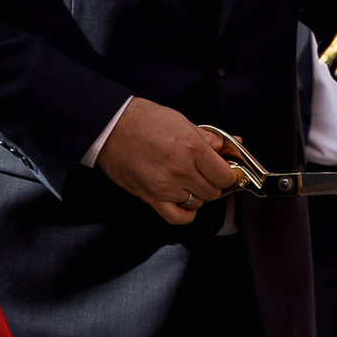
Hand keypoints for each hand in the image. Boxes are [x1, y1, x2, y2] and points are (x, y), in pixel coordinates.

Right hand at [94, 97, 241, 223]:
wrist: (108, 127)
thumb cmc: (141, 119)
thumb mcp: (179, 120)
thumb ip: (206, 136)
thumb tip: (227, 145)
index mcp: (192, 147)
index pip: (224, 175)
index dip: (227, 174)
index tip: (223, 170)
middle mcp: (181, 169)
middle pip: (213, 191)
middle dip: (212, 183)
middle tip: (204, 173)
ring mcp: (166, 186)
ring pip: (197, 203)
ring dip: (197, 194)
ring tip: (188, 181)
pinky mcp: (150, 197)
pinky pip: (177, 217)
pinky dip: (186, 213)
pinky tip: (184, 202)